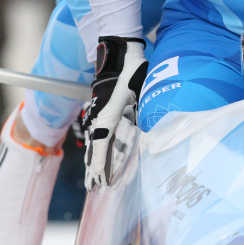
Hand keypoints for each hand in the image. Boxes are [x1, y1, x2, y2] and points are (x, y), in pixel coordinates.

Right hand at [83, 36, 147, 189]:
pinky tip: (99, 155)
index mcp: (110, 114)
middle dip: (95, 168)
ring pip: (95, 142)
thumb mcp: (143, 94)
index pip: (103, 144)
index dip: (101, 163)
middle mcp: (101, 117)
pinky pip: (99, 133)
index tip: (100, 179)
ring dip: (94, 160)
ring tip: (93, 177)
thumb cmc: (134, 74)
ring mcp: (99, 113)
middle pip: (95, 147)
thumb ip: (143, 115)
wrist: (121, 56)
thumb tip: (150, 135)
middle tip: (94, 188)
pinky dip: (97, 148)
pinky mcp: (103, 110)